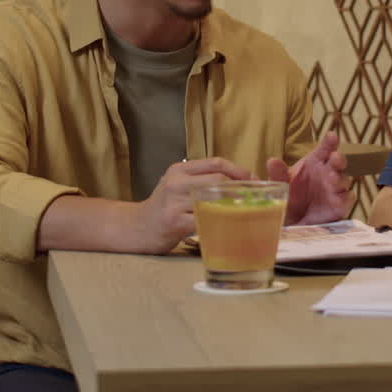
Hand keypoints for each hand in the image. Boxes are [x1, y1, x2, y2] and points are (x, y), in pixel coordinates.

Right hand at [135, 158, 250, 253]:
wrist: (136, 228)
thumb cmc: (164, 208)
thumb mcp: (178, 186)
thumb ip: (200, 180)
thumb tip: (238, 182)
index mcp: (179, 169)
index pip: (216, 163)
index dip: (239, 170)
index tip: (254, 180)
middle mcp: (176, 182)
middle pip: (218, 179)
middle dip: (241, 189)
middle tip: (255, 199)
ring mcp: (173, 201)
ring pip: (213, 199)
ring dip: (234, 206)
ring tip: (248, 212)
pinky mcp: (173, 222)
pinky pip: (204, 219)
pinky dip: (220, 222)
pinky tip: (230, 227)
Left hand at [266, 132, 351, 224]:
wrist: (291, 221)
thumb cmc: (289, 195)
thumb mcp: (280, 185)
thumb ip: (277, 174)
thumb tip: (272, 161)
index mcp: (315, 162)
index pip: (325, 148)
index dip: (330, 141)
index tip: (332, 136)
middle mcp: (328, 172)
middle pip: (339, 162)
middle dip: (339, 159)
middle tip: (335, 158)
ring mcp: (335, 189)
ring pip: (345, 180)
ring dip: (340, 179)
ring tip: (332, 180)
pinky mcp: (340, 205)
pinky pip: (346, 199)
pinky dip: (344, 198)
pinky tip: (337, 199)